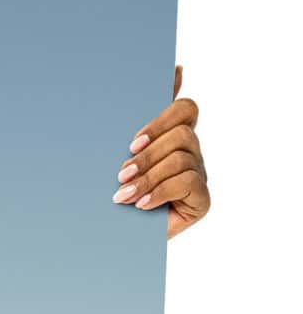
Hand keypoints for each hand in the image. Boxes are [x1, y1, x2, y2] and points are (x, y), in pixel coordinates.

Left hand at [114, 65, 209, 238]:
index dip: (163, 116)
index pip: (183, 108)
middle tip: (121, 173)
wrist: (111, 238)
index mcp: (170, 135)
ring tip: (123, 195)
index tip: (132, 140)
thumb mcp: (112, 155)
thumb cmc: (110, 192)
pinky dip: (160, 192)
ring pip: (182, 158)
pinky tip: (141, 205)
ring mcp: (198, 174)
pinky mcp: (202, 199)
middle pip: (183, 132)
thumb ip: (125, 120)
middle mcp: (189, 151)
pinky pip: (188, 182)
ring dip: (148, 176)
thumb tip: (158, 76)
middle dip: (148, 153)